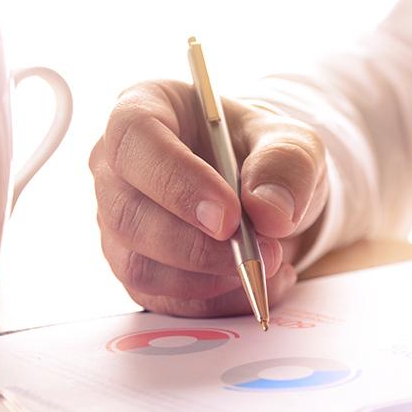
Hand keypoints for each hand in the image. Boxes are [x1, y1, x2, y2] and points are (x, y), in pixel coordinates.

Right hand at [89, 81, 327, 316]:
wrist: (264, 194)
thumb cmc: (264, 155)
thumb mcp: (294, 144)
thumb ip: (287, 165)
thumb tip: (270, 211)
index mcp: (147, 109)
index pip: (134, 138)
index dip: (176, 180)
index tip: (228, 216)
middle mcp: (117, 167)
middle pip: (127, 212)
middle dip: (195, 245)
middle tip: (258, 251)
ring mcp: (119, 222)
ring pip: (137, 265)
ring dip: (206, 278)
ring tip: (266, 267)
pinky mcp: (136, 267)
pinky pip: (159, 299)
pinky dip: (212, 302)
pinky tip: (255, 285)